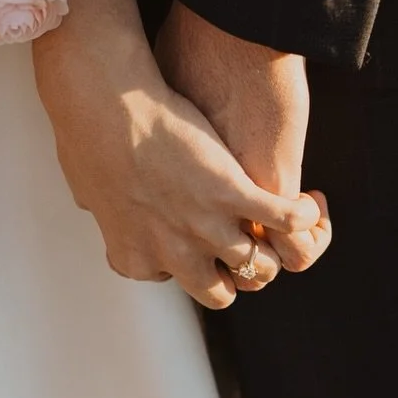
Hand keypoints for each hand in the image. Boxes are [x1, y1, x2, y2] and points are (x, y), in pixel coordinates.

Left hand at [35, 22, 321, 310]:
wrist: (106, 104)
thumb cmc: (88, 136)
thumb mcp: (90, 188)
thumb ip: (106, 210)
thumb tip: (99, 206)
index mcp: (136, 259)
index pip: (175, 281)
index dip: (191, 258)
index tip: (197, 236)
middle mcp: (174, 255)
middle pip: (220, 293)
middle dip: (233, 273)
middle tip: (241, 241)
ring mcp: (207, 228)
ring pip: (258, 265)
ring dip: (271, 247)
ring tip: (280, 222)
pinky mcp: (235, 194)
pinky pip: (287, 222)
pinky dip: (303, 217)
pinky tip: (308, 202)